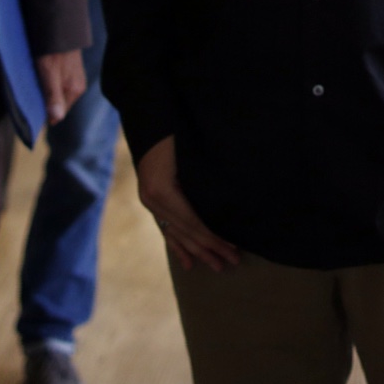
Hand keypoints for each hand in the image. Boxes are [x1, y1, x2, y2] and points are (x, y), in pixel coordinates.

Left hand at [36, 51, 86, 124]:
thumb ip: (53, 96)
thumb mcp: (49, 75)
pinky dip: (49, 84)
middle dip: (45, 103)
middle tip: (31, 95)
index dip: (44, 114)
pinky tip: (41, 76)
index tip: (31, 109)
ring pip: (58, 93)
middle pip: (58, 104)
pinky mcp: (71, 70)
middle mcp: (78, 86)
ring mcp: (75, 78)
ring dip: (46, 92)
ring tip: (35, 84)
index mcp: (74, 90)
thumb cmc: (52, 51)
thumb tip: (56, 119)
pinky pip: (59, 84)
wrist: (59, 28)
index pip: (58, 115)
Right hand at [134, 137, 237, 272]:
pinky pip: (166, 228)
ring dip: (198, 252)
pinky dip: (178, 246)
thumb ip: (203, 182)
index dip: (214, 237)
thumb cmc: (175, 131)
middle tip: (234, 263)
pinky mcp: (151, 199)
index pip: (194, 222)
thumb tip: (228, 207)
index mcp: (162, 191)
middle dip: (211, 249)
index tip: (234, 248)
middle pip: (187, 232)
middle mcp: (152, 200)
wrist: (151, 117)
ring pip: (177, 233)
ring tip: (218, 266)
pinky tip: (187, 264)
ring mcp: (149, 201)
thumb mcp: (189, 156)